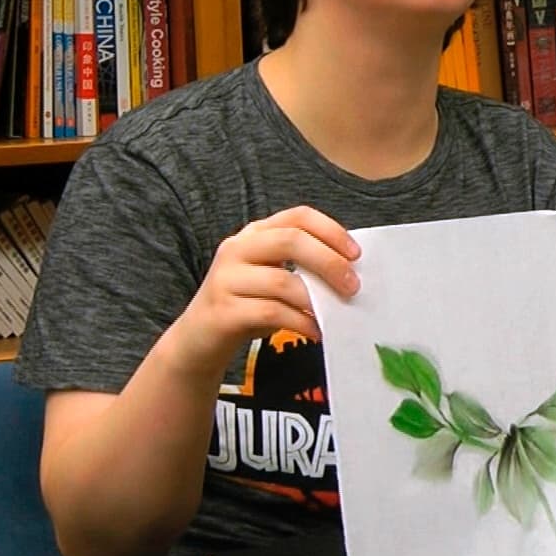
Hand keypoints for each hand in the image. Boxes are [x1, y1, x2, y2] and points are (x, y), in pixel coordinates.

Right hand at [169, 206, 361, 372]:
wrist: (199, 339)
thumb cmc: (247, 305)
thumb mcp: (274, 278)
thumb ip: (304, 269)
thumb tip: (351, 274)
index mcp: (255, 234)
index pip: (297, 216)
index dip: (331, 230)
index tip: (356, 254)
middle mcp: (237, 249)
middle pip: (290, 241)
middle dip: (328, 262)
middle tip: (352, 287)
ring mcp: (226, 279)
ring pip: (282, 281)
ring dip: (316, 300)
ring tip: (335, 315)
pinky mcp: (223, 310)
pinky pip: (272, 312)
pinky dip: (301, 322)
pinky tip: (316, 332)